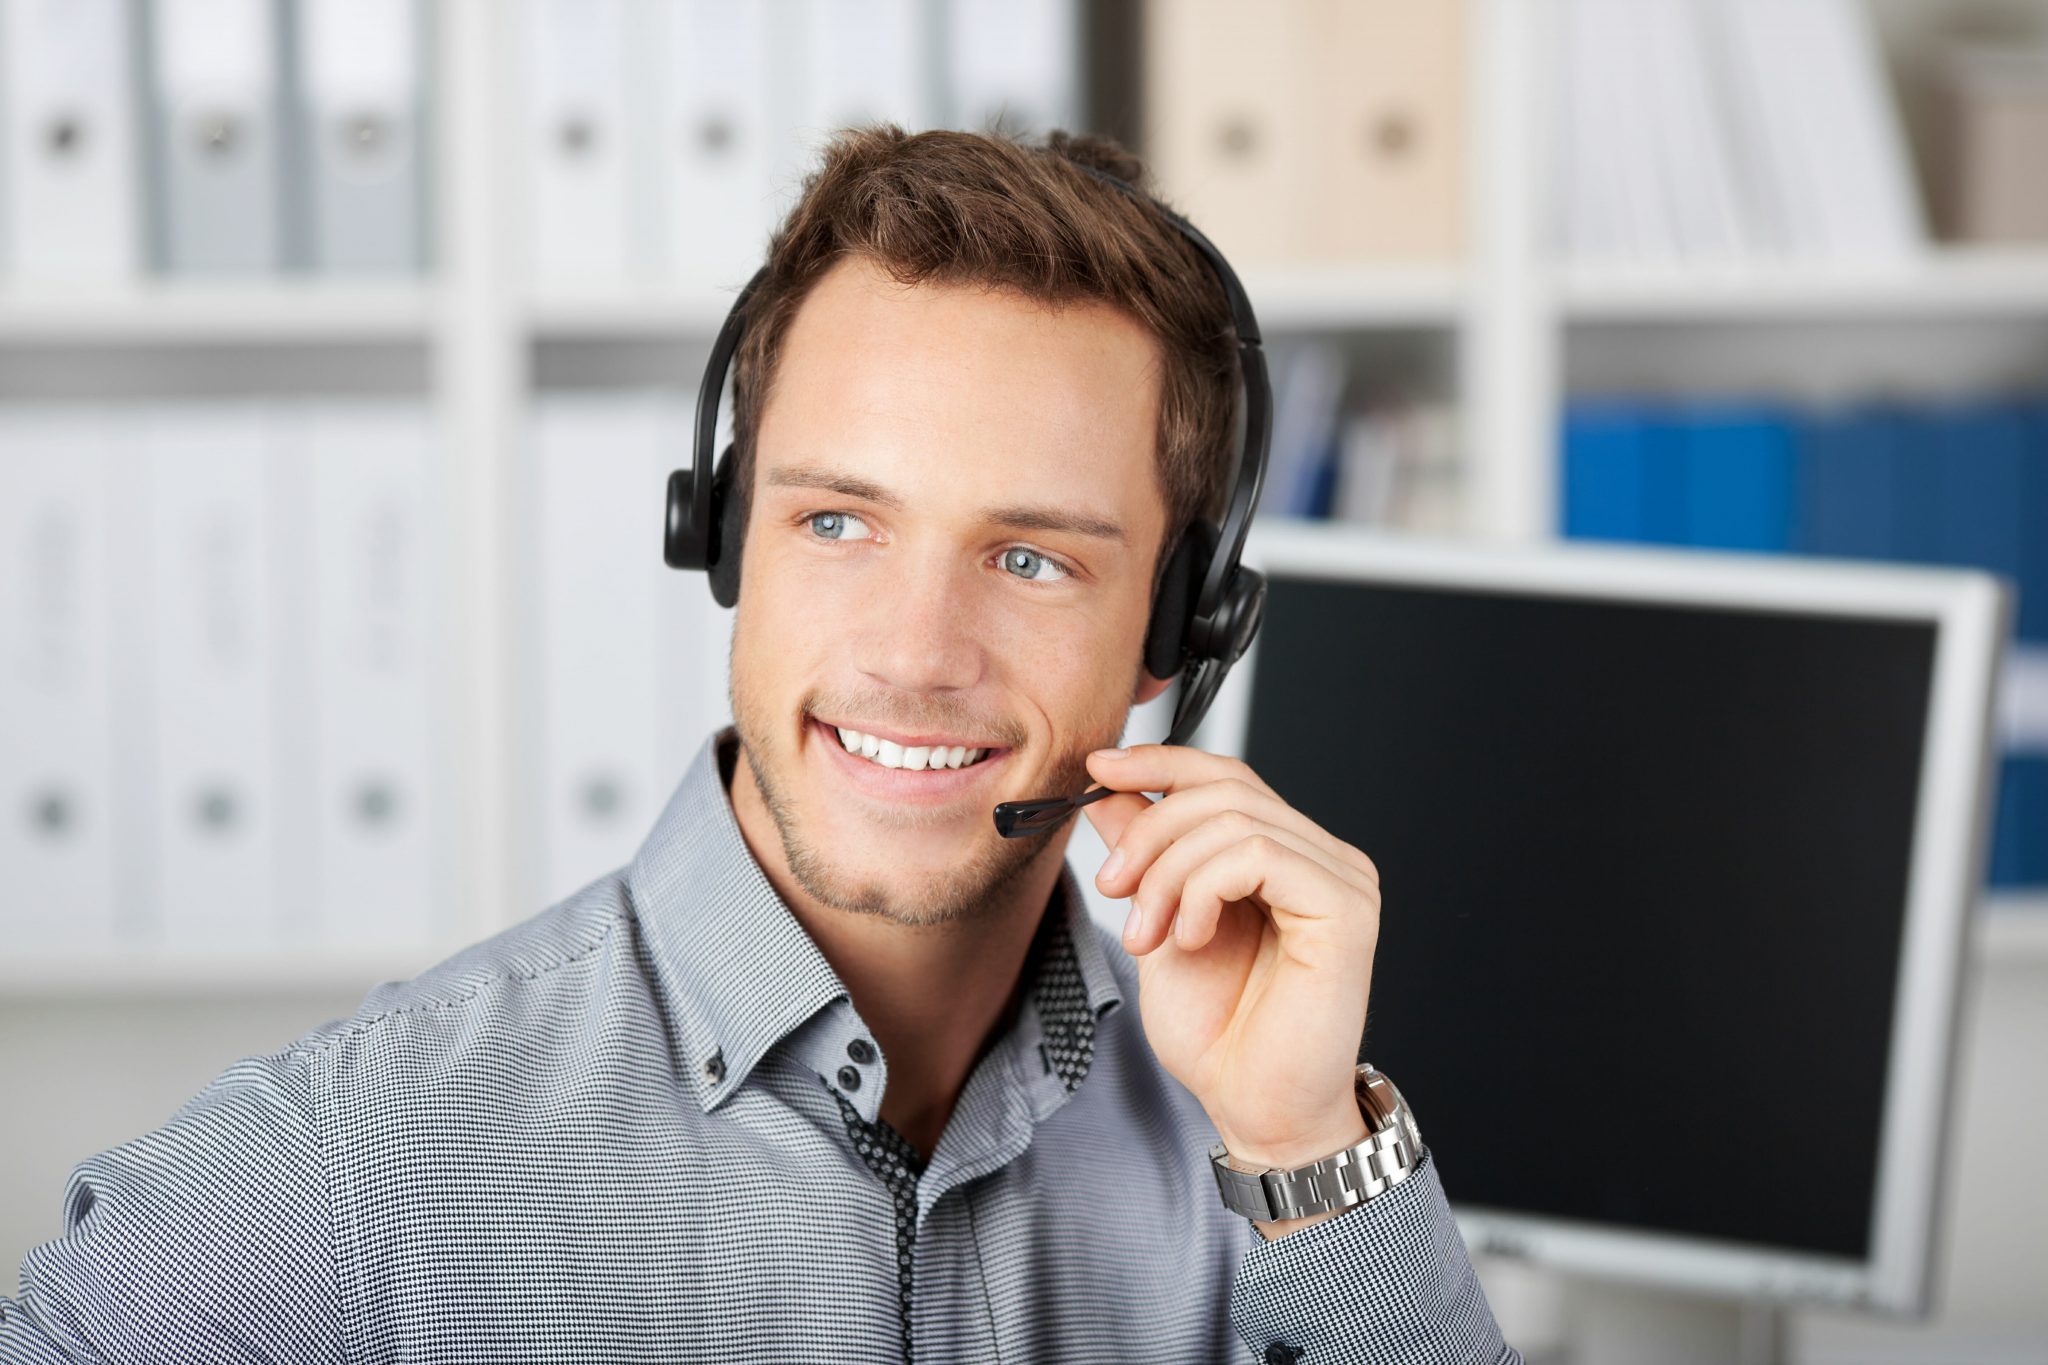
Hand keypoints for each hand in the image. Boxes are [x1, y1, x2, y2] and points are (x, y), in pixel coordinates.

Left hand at [1081, 745, 1383, 1187]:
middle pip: (1222, 788)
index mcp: (1283, 854)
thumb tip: (1109, 791)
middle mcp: (1321, 857)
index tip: (1097, 767)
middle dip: (1149, 831)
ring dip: (1166, 873)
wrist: (1255, 1111)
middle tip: (1115, 889)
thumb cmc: (1220, 1034)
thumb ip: (1147, 857)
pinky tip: (1190, 936)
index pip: (1224, 775)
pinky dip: (1203, 888)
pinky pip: (1259, 854)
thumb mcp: (1161, 925)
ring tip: (1148, 936)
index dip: (1159, 761)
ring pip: (1233, 819)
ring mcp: (1341, 878)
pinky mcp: (1346, 908)